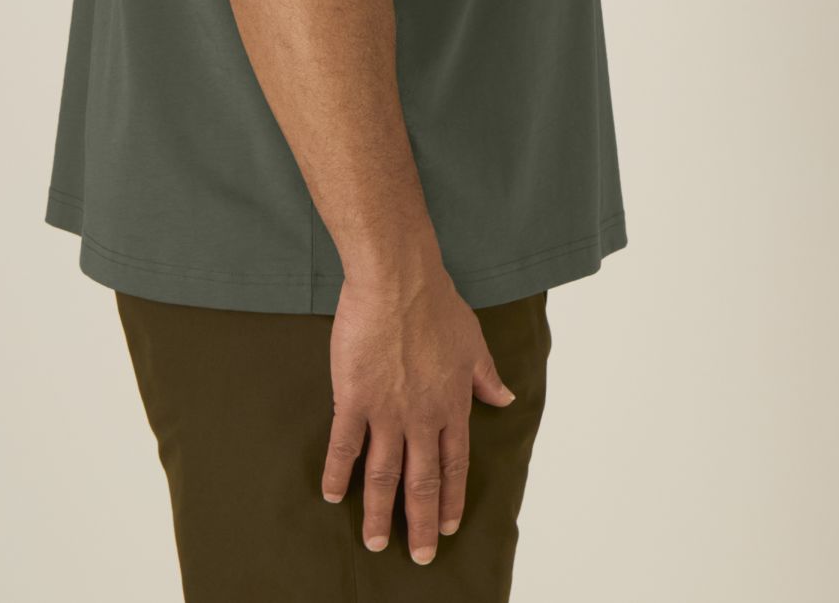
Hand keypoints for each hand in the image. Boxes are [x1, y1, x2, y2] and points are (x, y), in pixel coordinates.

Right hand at [322, 263, 517, 563]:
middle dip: (422, 522)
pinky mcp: (354, 399)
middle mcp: (422, 417)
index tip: (451, 527)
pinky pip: (344, 446)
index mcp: (453, 404)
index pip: (456, 464)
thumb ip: (487, 377)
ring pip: (384, 475)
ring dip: (381, 512)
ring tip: (376, 543)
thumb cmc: (436, 304)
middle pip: (422, 481)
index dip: (453, 499)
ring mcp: (387, 412)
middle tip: (420, 556)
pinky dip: (339, 473)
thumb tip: (505, 400)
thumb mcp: (473, 342)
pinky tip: (332, 495)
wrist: (398, 282)